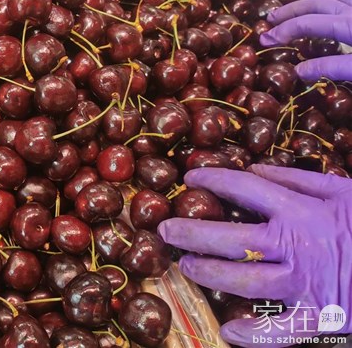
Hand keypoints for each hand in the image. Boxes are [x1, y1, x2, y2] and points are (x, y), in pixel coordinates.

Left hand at [158, 166, 351, 347]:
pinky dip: (255, 335)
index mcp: (301, 212)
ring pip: (244, 281)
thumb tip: (257, 169)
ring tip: (186, 267)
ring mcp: (304, 285)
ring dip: (209, 274)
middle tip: (166, 230)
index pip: (244, 190)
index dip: (213, 180)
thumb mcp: (342, 190)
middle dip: (192, 233)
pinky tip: (229, 332)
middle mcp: (296, 247)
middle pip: (230, 239)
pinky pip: (281, 331)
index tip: (190, 178)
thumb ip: (297, 178)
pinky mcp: (320, 318)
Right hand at [259, 0, 351, 81]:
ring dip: (311, 4)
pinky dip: (332, 5)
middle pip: (317, 4)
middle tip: (271, 18)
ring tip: (296, 11)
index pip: (307, 23)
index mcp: (349, 24)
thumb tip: (299, 71)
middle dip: (291, 11)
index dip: (284, 31)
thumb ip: (332, 67)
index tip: (266, 40)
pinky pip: (348, 1)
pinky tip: (329, 14)